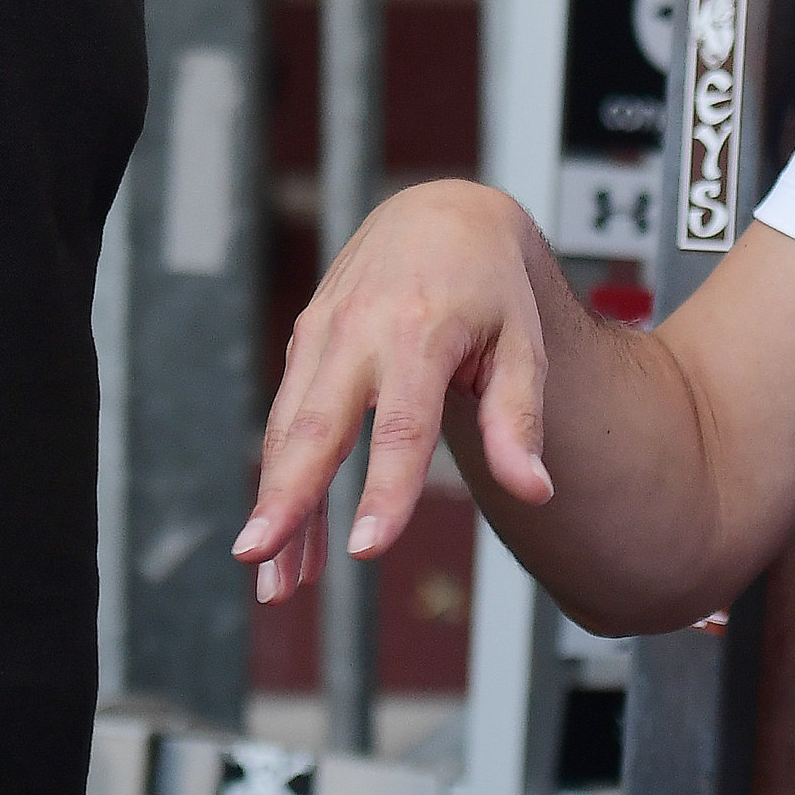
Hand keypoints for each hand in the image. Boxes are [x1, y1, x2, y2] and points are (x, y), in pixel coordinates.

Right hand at [231, 180, 556, 600]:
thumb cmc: (491, 288)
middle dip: (285, 498)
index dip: (384, 490)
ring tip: (269, 581)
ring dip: (275, 506)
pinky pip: (287, 419)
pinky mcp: (304, 342)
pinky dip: (281, 480)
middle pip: (318, 427)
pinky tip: (285, 539)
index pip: (402, 425)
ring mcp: (323, 333)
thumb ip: (520, 419)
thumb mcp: (523, 343)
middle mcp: (360, 330)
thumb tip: (534, 492)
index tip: (366, 549)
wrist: (440, 214)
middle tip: (260, 559)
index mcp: (422, 330)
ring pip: (289, 430)